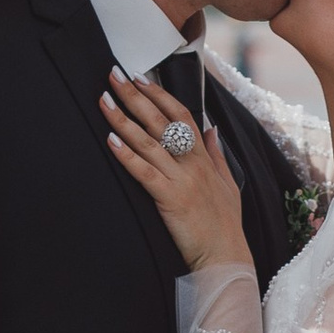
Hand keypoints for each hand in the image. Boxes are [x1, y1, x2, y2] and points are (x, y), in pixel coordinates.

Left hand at [100, 69, 249, 276]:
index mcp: (203, 158)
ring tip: (104, 100)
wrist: (225, 258)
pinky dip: (127, 154)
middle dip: (135, 96)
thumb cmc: (225, 225)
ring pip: (149, 141)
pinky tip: (111, 139)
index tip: (140, 77)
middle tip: (114, 75)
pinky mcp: (169, 199)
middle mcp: (192, 164)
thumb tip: (212, 129)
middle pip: (161, 120)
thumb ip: (217, 154)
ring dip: (123, 118)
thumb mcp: (229, 184)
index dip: (159, 94)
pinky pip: (144, 172)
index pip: (182, 115)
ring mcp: (181, 180)